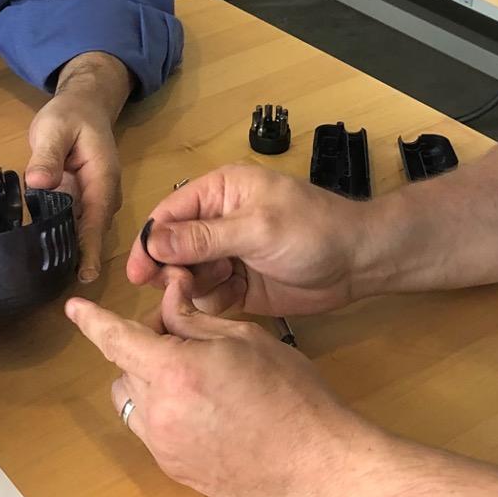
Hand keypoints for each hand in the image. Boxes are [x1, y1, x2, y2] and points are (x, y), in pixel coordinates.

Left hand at [26, 52, 130, 281]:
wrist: (85, 104)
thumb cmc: (70, 114)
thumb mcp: (54, 128)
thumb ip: (46, 154)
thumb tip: (39, 181)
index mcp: (103, 179)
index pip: (96, 219)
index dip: (90, 248)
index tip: (85, 276)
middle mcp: (103, 195)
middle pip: (92, 233)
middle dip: (79, 259)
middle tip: (55, 288)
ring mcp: (93, 199)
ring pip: (82, 231)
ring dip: (69, 252)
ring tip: (47, 280)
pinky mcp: (81, 200)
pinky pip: (72, 223)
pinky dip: (61, 238)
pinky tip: (42, 255)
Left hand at [66, 276, 378, 496]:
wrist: (316, 465)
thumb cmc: (292, 395)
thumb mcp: (246, 340)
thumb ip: (195, 320)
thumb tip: (168, 300)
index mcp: (175, 370)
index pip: (116, 339)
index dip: (92, 320)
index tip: (74, 308)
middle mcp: (159, 411)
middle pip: (125, 368)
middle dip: (145, 348)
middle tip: (188, 339)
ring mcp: (163, 446)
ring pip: (133, 402)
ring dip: (149, 382)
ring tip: (196, 378)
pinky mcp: (174, 471)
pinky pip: (152, 431)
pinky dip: (164, 412)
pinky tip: (208, 411)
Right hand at [125, 165, 374, 316]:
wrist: (359, 262)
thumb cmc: (313, 231)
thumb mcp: (257, 229)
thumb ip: (204, 236)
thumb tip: (154, 239)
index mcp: (220, 192)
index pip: (170, 214)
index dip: (150, 242)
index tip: (138, 273)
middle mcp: (219, 221)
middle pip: (174, 247)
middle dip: (171, 270)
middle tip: (173, 292)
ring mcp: (230, 254)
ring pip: (189, 275)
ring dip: (192, 288)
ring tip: (212, 293)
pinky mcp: (242, 284)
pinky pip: (211, 296)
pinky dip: (211, 304)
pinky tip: (226, 305)